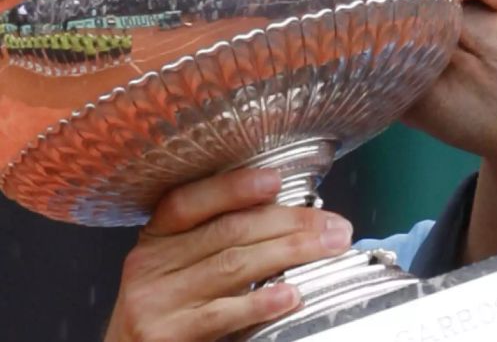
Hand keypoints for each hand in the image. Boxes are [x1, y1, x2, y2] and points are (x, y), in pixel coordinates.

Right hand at [104, 169, 353, 341]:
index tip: (277, 181)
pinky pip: (222, 314)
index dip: (233, 187)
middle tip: (335, 226)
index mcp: (157, 237)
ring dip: (290, 254)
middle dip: (289, 224)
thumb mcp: (182, 266)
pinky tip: (291, 295)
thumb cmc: (172, 309)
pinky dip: (261, 302)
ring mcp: (156, 300)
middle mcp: (150, 263)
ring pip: (233, 267)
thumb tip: (294, 219)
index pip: (191, 201)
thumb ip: (220, 239)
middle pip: (227, 232)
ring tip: (328, 248)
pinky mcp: (167, 335)